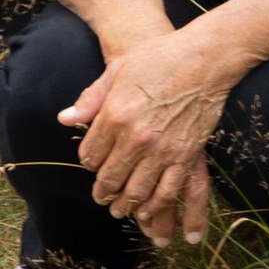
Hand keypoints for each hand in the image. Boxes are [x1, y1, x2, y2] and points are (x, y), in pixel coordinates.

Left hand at [61, 24, 230, 245]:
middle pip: (110, 178)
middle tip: (101, 197)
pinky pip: (166, 191)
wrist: (204, 59)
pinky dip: (154, 206)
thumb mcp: (118, 69)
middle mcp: (135, 137)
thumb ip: (90, 98)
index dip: (88, 163)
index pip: (89, 155)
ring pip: (135, 192)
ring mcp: (161, 149)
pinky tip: (146, 210)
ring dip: (124, 205)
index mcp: (114, 115)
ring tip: (119, 209)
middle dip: (102, 192)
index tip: (92, 163)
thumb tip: (64, 119)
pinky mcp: (185, 156)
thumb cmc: (159, 58)